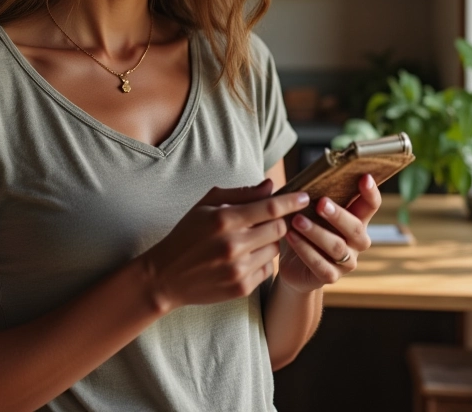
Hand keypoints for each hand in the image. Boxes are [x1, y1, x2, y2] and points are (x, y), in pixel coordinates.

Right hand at [139, 180, 310, 312]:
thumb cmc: (186, 234)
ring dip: (270, 241)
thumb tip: (270, 185)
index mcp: (224, 219)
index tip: (304, 196)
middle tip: (269, 219)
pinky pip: (269, 269)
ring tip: (251, 238)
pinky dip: (263, 260)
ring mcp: (239, 268)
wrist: (167, 275)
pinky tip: (245, 257)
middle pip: (279, 229)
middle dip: (279, 221)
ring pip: (275, 249)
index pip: (269, 208)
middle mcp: (234, 244)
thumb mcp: (206, 206)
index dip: (290, 201)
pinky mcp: (242, 287)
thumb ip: (240, 194)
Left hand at [278, 174, 381, 293]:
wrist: (293, 265)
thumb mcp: (307, 209)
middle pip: (355, 228)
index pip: (370, 205)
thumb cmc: (303, 228)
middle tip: (321, 202)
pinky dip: (304, 249)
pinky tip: (290, 236)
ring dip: (316, 232)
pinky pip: (320, 264)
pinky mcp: (330, 276)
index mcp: (355, 219)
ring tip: (297, 220)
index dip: (370, 192)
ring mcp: (346, 261)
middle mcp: (356, 241)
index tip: (365, 177)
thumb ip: (310, 193)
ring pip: (336, 247)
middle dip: (338, 215)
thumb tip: (301, 174)